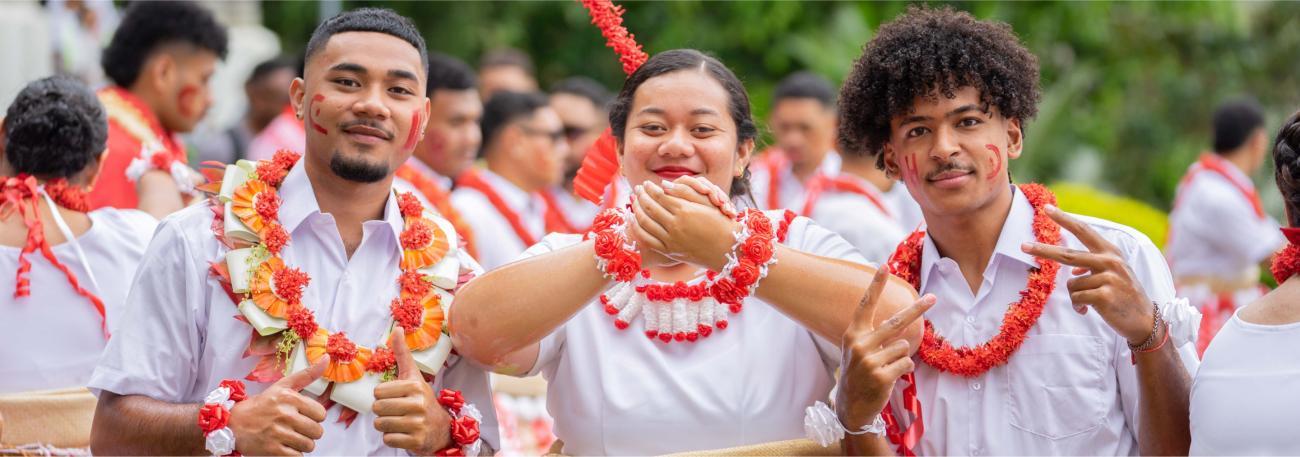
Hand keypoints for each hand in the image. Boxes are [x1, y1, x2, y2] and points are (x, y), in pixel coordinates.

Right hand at [228, 356, 328, 454]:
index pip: (321, 413)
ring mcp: (278, 433)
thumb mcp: (282, 386)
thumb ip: (307, 375)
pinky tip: (283, 446)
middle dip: (309, 432)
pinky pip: (297, 456)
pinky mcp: (272, 450)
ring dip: (301, 444)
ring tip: (289, 437)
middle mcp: (284, 414)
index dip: (314, 417)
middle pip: (317, 431)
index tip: (303, 416)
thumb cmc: (261, 405)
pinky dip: (293, 454)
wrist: (232, 424)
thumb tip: (327, 358)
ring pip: (309, 445)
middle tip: (296, 428)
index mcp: (289, 398)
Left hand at [374, 327, 450, 453]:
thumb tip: (397, 328)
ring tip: (399, 421)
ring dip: (386, 425)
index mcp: (414, 386)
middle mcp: (418, 404)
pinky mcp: (416, 441)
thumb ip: (402, 353)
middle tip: (396, 410)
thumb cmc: (421, 399)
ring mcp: (418, 424)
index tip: (395, 396)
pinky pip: (388, 439)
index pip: (378, 392)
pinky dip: (392, 438)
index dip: (382, 396)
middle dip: (383, 411)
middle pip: (377, 408)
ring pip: (381, 424)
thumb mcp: (413, 375)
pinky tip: (403, 433)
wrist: (441, 428)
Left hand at [631, 181, 739, 270]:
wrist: (727, 250)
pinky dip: (638, 229)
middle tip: (637, 189)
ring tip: (634, 201)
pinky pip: (647, 239)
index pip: (660, 196)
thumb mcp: (706, 204)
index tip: (646, 183)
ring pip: (645, 222)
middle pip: (650, 207)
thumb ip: (684, 193)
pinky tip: (634, 220)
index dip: (651, 188)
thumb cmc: (720, 223)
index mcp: (685, 211)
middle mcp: (675, 225)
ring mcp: (671, 240)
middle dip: (641, 196)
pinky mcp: (669, 252)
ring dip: (637, 210)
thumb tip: (664, 185)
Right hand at [837, 268, 934, 429]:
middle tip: (933, 298)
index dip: (875, 285)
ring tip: (887, 368)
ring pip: (904, 347)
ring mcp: (870, 361)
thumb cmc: (859, 374)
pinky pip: (907, 364)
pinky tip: (891, 378)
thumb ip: (873, 335)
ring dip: (902, 357)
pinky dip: (905, 370)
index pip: (865, 305)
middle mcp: (859, 345)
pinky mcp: (881, 377)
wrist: (852, 407)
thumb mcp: (858, 352)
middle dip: (917, 309)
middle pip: (896, 321)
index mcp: (853, 335)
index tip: (884, 266)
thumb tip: (899, 321)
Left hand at [1020, 204, 1155, 344]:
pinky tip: (1090, 311)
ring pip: (1071, 285)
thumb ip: (1093, 266)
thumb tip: (1072, 271)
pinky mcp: (1104, 295)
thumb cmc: (1124, 296)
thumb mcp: (1113, 274)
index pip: (1083, 230)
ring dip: (1076, 297)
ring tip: (1091, 303)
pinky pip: (1077, 299)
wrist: (1145, 320)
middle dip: (1042, 250)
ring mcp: (1108, 278)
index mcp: (1110, 252)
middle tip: (1021, 246)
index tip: (1046, 208)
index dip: (1064, 219)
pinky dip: (1079, 307)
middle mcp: (1109, 261)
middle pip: (1067, 254)